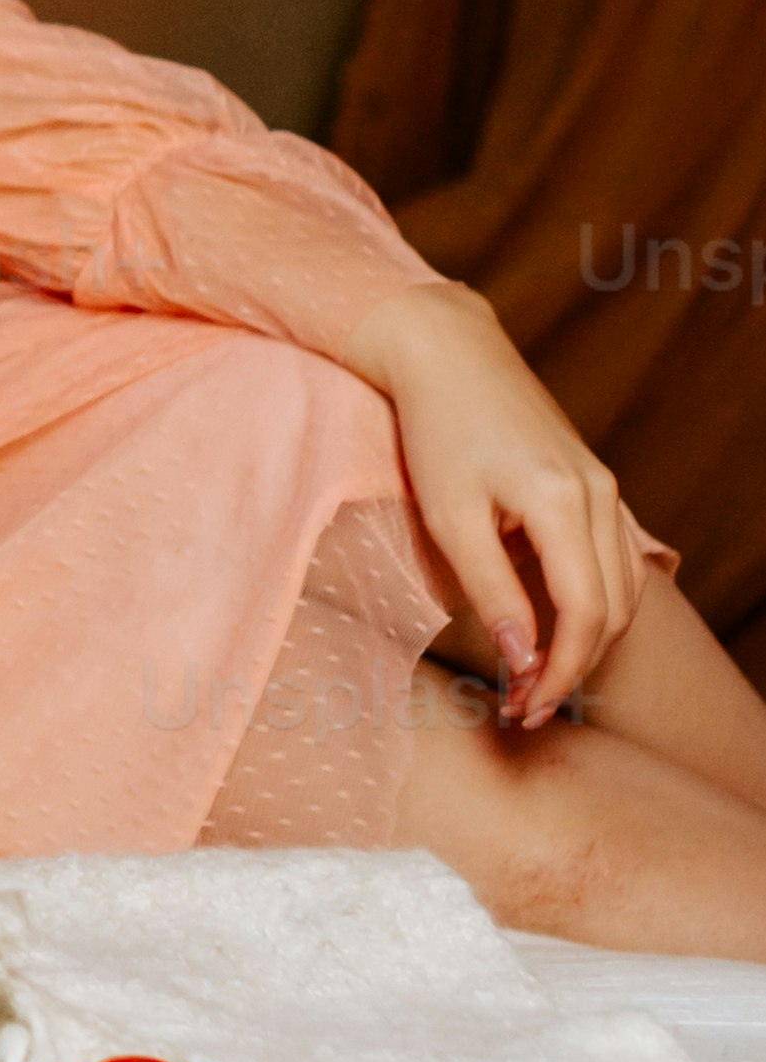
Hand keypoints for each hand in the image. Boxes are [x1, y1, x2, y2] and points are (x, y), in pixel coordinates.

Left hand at [346, 276, 652, 728]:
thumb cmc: (436, 429)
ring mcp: (603, 487)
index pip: (584, 616)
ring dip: (592, 639)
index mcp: (562, 503)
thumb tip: (524, 661)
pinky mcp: (593, 482)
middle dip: (576, 667)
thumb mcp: (449, 517)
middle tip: (526, 707)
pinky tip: (562, 625)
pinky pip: (618, 557)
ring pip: (624, 587)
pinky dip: (599, 601)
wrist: (447, 352)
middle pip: (614, 610)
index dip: (561, 673)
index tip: (524, 709)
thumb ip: (491, 592)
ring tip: (542, 676)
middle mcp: (597, 495)